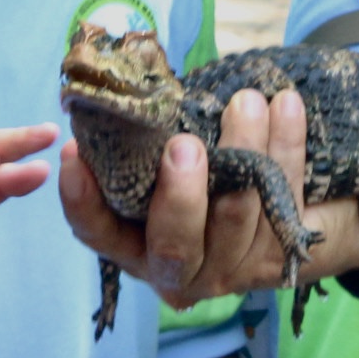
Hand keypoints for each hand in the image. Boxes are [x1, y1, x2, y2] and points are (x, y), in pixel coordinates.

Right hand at [59, 88, 358, 304]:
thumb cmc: (203, 177)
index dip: (81, 199)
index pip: (97, 232)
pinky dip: (286, 146)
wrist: (280, 215)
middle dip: (180, 196)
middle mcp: (177, 269)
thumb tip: (124, 88)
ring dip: (244, 151)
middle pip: (174, 244)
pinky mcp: (279, 257)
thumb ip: (145, 145)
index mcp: (135, 246)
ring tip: (246, 101)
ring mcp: (230, 269)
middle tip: (183, 145)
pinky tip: (286, 104)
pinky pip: (285, 198)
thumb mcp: (164, 166)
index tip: (72, 152)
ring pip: (237, 214)